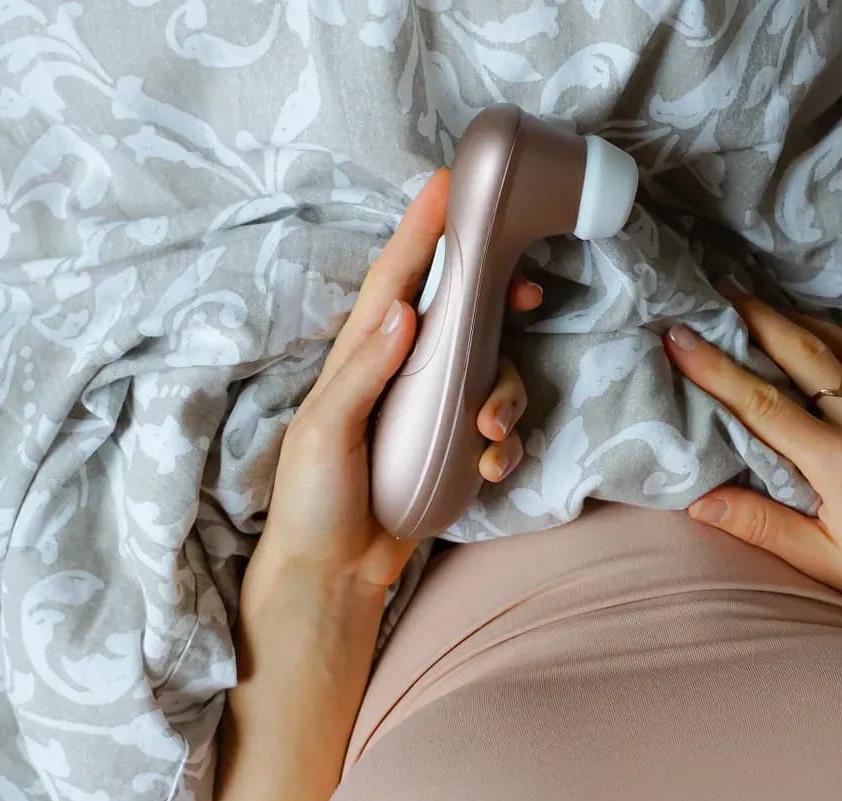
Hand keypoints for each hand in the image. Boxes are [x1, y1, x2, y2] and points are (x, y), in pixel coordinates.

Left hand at [243, 169, 539, 655]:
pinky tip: (490, 467)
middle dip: (495, 297)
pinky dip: (506, 444)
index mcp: (361, 356)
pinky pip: (498, 428)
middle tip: (527, 291)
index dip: (421, 229)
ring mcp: (430, 409)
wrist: (334, 577)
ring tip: (493, 432)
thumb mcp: (326, 434)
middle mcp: (400, 371)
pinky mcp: (452, 446)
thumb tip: (404, 308)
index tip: (450, 182)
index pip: (394, 279)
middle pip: (458, 312)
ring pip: (491, 370)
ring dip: (507, 393)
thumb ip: (364, 372)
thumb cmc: (313, 501)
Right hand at [664, 281, 841, 668]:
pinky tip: (828, 341)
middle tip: (717, 291)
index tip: (679, 336)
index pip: (763, 403)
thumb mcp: (824, 564)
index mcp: (841, 464)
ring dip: (801, 320)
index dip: (715, 366)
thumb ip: (761, 526)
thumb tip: (697, 501)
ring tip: (763, 306)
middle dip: (758, 317)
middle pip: (806, 352)